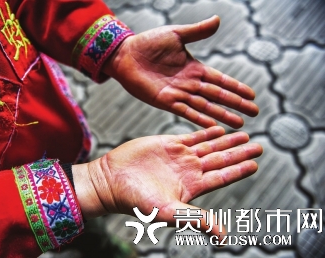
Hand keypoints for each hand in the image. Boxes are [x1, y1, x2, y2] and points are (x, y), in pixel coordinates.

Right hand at [73, 126, 262, 237]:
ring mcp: (179, 156)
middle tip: (258, 145)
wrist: (112, 181)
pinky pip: (192, 136)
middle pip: (220, 159)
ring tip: (243, 134)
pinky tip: (218, 129)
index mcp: (192, 187)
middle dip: (239, 152)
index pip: (222, 177)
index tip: (255, 164)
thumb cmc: (137, 201)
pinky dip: (206, 132)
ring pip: (209, 146)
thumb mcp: (169, 212)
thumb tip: (223, 236)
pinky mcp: (167, 143)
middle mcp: (189, 170)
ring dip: (226, 140)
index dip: (239, 170)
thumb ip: (196, 220)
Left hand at [103, 16, 258, 128]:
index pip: (220, 79)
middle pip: (217, 95)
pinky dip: (200, 119)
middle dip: (236, 104)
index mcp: (194, 68)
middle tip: (254, 113)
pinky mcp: (165, 101)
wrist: (125, 54)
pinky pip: (186, 111)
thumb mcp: (175, 35)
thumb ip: (197, 32)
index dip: (236, 87)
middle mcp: (189, 83)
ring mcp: (178, 94)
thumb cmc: (148, 43)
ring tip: (239, 124)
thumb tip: (218, 20)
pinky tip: (213, 126)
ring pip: (205, 106)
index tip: (252, 94)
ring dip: (222, 115)